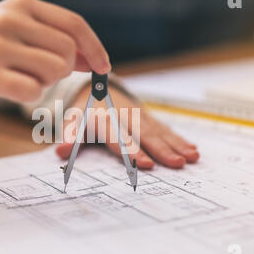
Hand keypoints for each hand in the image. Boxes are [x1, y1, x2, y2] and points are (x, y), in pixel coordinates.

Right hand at [0, 0, 110, 117]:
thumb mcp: (14, 30)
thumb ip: (52, 40)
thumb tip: (91, 58)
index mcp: (21, 4)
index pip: (74, 24)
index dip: (95, 47)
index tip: (104, 66)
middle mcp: (10, 20)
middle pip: (67, 51)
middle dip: (63, 69)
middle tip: (41, 73)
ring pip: (54, 71)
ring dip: (46, 82)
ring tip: (23, 78)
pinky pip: (33, 92)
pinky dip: (30, 96)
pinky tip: (12, 89)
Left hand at [56, 86, 198, 168]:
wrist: (98, 89)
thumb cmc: (85, 113)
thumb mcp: (74, 123)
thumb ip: (71, 138)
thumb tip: (61, 153)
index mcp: (104, 120)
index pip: (118, 137)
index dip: (131, 150)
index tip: (144, 164)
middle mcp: (125, 117)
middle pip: (144, 135)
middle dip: (161, 150)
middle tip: (176, 163)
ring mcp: (140, 116)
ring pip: (159, 131)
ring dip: (175, 145)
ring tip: (191, 158)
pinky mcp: (150, 118)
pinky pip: (166, 129)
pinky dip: (180, 139)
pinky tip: (193, 149)